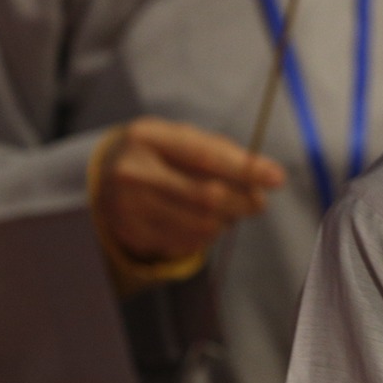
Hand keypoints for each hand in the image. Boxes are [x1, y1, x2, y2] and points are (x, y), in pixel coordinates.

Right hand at [92, 117, 284, 263]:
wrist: (106, 177)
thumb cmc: (158, 153)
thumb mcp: (180, 137)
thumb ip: (220, 152)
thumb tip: (261, 178)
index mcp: (147, 137)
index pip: (204, 156)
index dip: (245, 169)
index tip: (277, 177)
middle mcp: (131, 173)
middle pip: (206, 197)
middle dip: (243, 201)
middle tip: (258, 201)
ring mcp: (127, 208)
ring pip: (201, 225)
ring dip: (227, 221)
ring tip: (226, 210)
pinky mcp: (131, 235)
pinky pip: (187, 244)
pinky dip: (206, 236)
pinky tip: (201, 222)